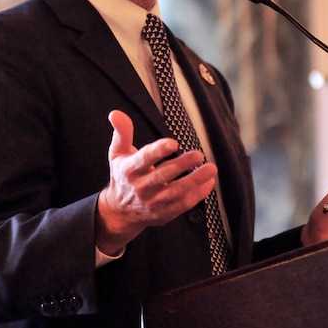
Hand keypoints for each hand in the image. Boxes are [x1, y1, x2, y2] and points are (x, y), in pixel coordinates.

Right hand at [95, 110, 217, 254]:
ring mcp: (153, 202)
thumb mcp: (117, 153)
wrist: (120, 211)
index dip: (158, 151)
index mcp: (130, 169)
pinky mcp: (164, 213)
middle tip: (199, 154)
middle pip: (163, 175)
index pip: (144, 159)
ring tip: (211, 168)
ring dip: (195, 180)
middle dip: (182, 164)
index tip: (173, 143)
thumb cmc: (123, 176)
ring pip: (176, 192)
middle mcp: (141, 187)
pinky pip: (182, 205)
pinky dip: (197, 195)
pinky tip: (208, 183)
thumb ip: (122, 133)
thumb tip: (116, 114)